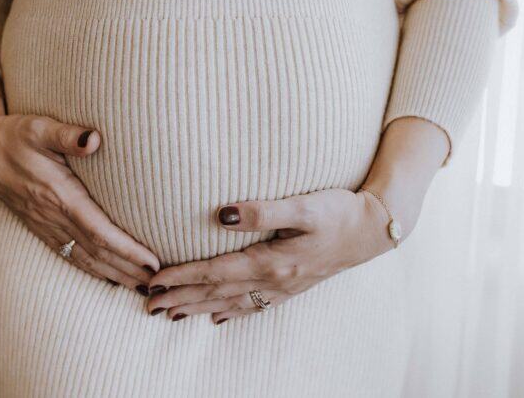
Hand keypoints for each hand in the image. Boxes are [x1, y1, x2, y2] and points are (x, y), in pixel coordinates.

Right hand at [0, 73, 159, 294]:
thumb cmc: (14, 134)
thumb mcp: (40, 127)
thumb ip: (67, 134)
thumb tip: (93, 138)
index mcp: (59, 195)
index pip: (99, 231)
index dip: (127, 250)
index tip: (152, 261)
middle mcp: (52, 216)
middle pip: (97, 252)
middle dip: (129, 269)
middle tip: (159, 282)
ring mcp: (45, 224)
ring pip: (84, 258)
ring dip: (114, 275)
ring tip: (141, 286)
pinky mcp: (39, 226)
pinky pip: (69, 255)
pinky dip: (91, 269)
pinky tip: (107, 277)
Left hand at [142, 187, 399, 323]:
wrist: (376, 229)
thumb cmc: (340, 211)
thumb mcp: (304, 204)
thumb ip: (262, 210)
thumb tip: (221, 213)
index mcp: (272, 260)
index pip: (215, 271)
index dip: (182, 276)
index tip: (153, 281)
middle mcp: (274, 280)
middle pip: (217, 293)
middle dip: (181, 299)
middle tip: (147, 305)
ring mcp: (285, 287)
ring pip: (232, 303)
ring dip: (199, 308)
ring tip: (170, 314)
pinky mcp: (294, 286)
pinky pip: (254, 305)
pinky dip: (231, 312)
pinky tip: (218, 318)